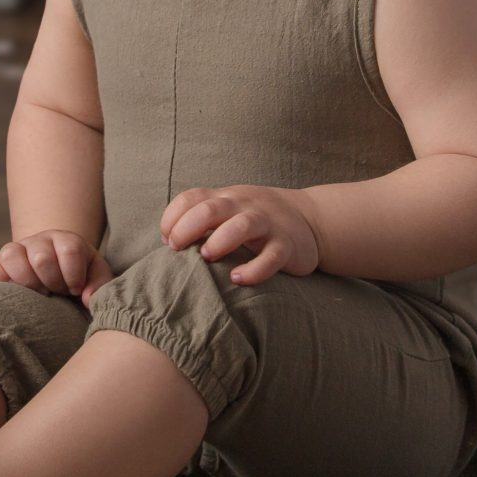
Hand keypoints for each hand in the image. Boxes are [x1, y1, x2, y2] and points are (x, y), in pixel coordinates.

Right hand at [0, 229, 113, 302]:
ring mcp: (17, 250)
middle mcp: (40, 242)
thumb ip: (99, 286)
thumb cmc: (81, 280)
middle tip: (57, 293)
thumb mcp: (96, 279)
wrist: (59, 278)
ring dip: (26, 280)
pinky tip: (13, 292)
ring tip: (38, 294)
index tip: (76, 289)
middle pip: (41, 257)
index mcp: (66, 241)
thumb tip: (86, 298)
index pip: (70, 250)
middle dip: (52, 281)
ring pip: (11, 254)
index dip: (74, 275)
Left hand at [160, 184, 322, 285]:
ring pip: (242, 225)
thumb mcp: (230, 210)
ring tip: (206, 257)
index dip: (172, 217)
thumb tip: (165, 241)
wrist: (311, 218)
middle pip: (212, 208)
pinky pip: (271, 256)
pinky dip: (254, 268)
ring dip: (219, 240)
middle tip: (176, 248)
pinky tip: (238, 278)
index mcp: (225, 197)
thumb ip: (200, 218)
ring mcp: (267, 224)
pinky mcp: (286, 245)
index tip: (165, 239)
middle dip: (187, 227)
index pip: (191, 198)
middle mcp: (244, 206)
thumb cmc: (256, 218)